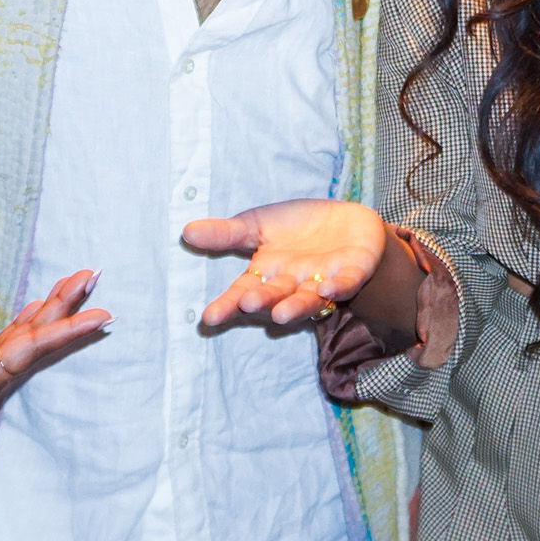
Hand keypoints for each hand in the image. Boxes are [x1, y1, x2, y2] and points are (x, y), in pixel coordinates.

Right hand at [0, 269, 108, 502]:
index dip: (64, 331)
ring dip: (53, 314)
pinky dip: (27, 327)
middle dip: (68, 310)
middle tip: (94, 275)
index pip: (28, 353)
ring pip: (27, 343)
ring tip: (78, 284)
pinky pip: (9, 349)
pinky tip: (38, 312)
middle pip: (37, 343)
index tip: (100, 315)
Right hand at [185, 200, 389, 330]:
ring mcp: (323, 280)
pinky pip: (346, 283)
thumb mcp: (257, 224)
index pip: (243, 291)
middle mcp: (293, 283)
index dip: (228, 305)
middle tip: (247, 304)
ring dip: (295, 307)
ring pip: (308, 299)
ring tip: (281, 314)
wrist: (347, 222)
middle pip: (275, 296)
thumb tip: (186, 231)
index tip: (208, 318)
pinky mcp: (353, 272)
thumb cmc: (298, 227)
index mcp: (268, 274)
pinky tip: (329, 288)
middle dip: (262, 301)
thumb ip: (226, 233)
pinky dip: (339, 287)